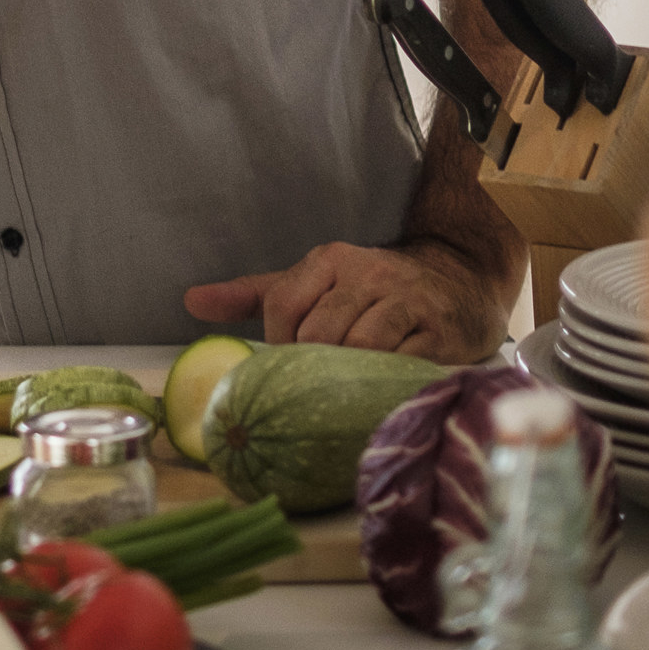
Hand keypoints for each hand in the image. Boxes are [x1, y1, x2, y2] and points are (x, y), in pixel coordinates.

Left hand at [182, 239, 503, 362]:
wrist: (459, 280)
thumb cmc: (371, 291)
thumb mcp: (314, 282)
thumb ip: (254, 294)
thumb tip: (189, 302)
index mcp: (329, 259)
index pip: (281, 307)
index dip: (277, 345)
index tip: (289, 363)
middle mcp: (368, 272)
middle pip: (319, 333)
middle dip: (312, 366)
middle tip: (316, 386)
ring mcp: (406, 301)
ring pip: (360, 347)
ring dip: (348, 376)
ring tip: (346, 388)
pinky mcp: (439, 331)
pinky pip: (402, 364)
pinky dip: (384, 382)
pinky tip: (379, 390)